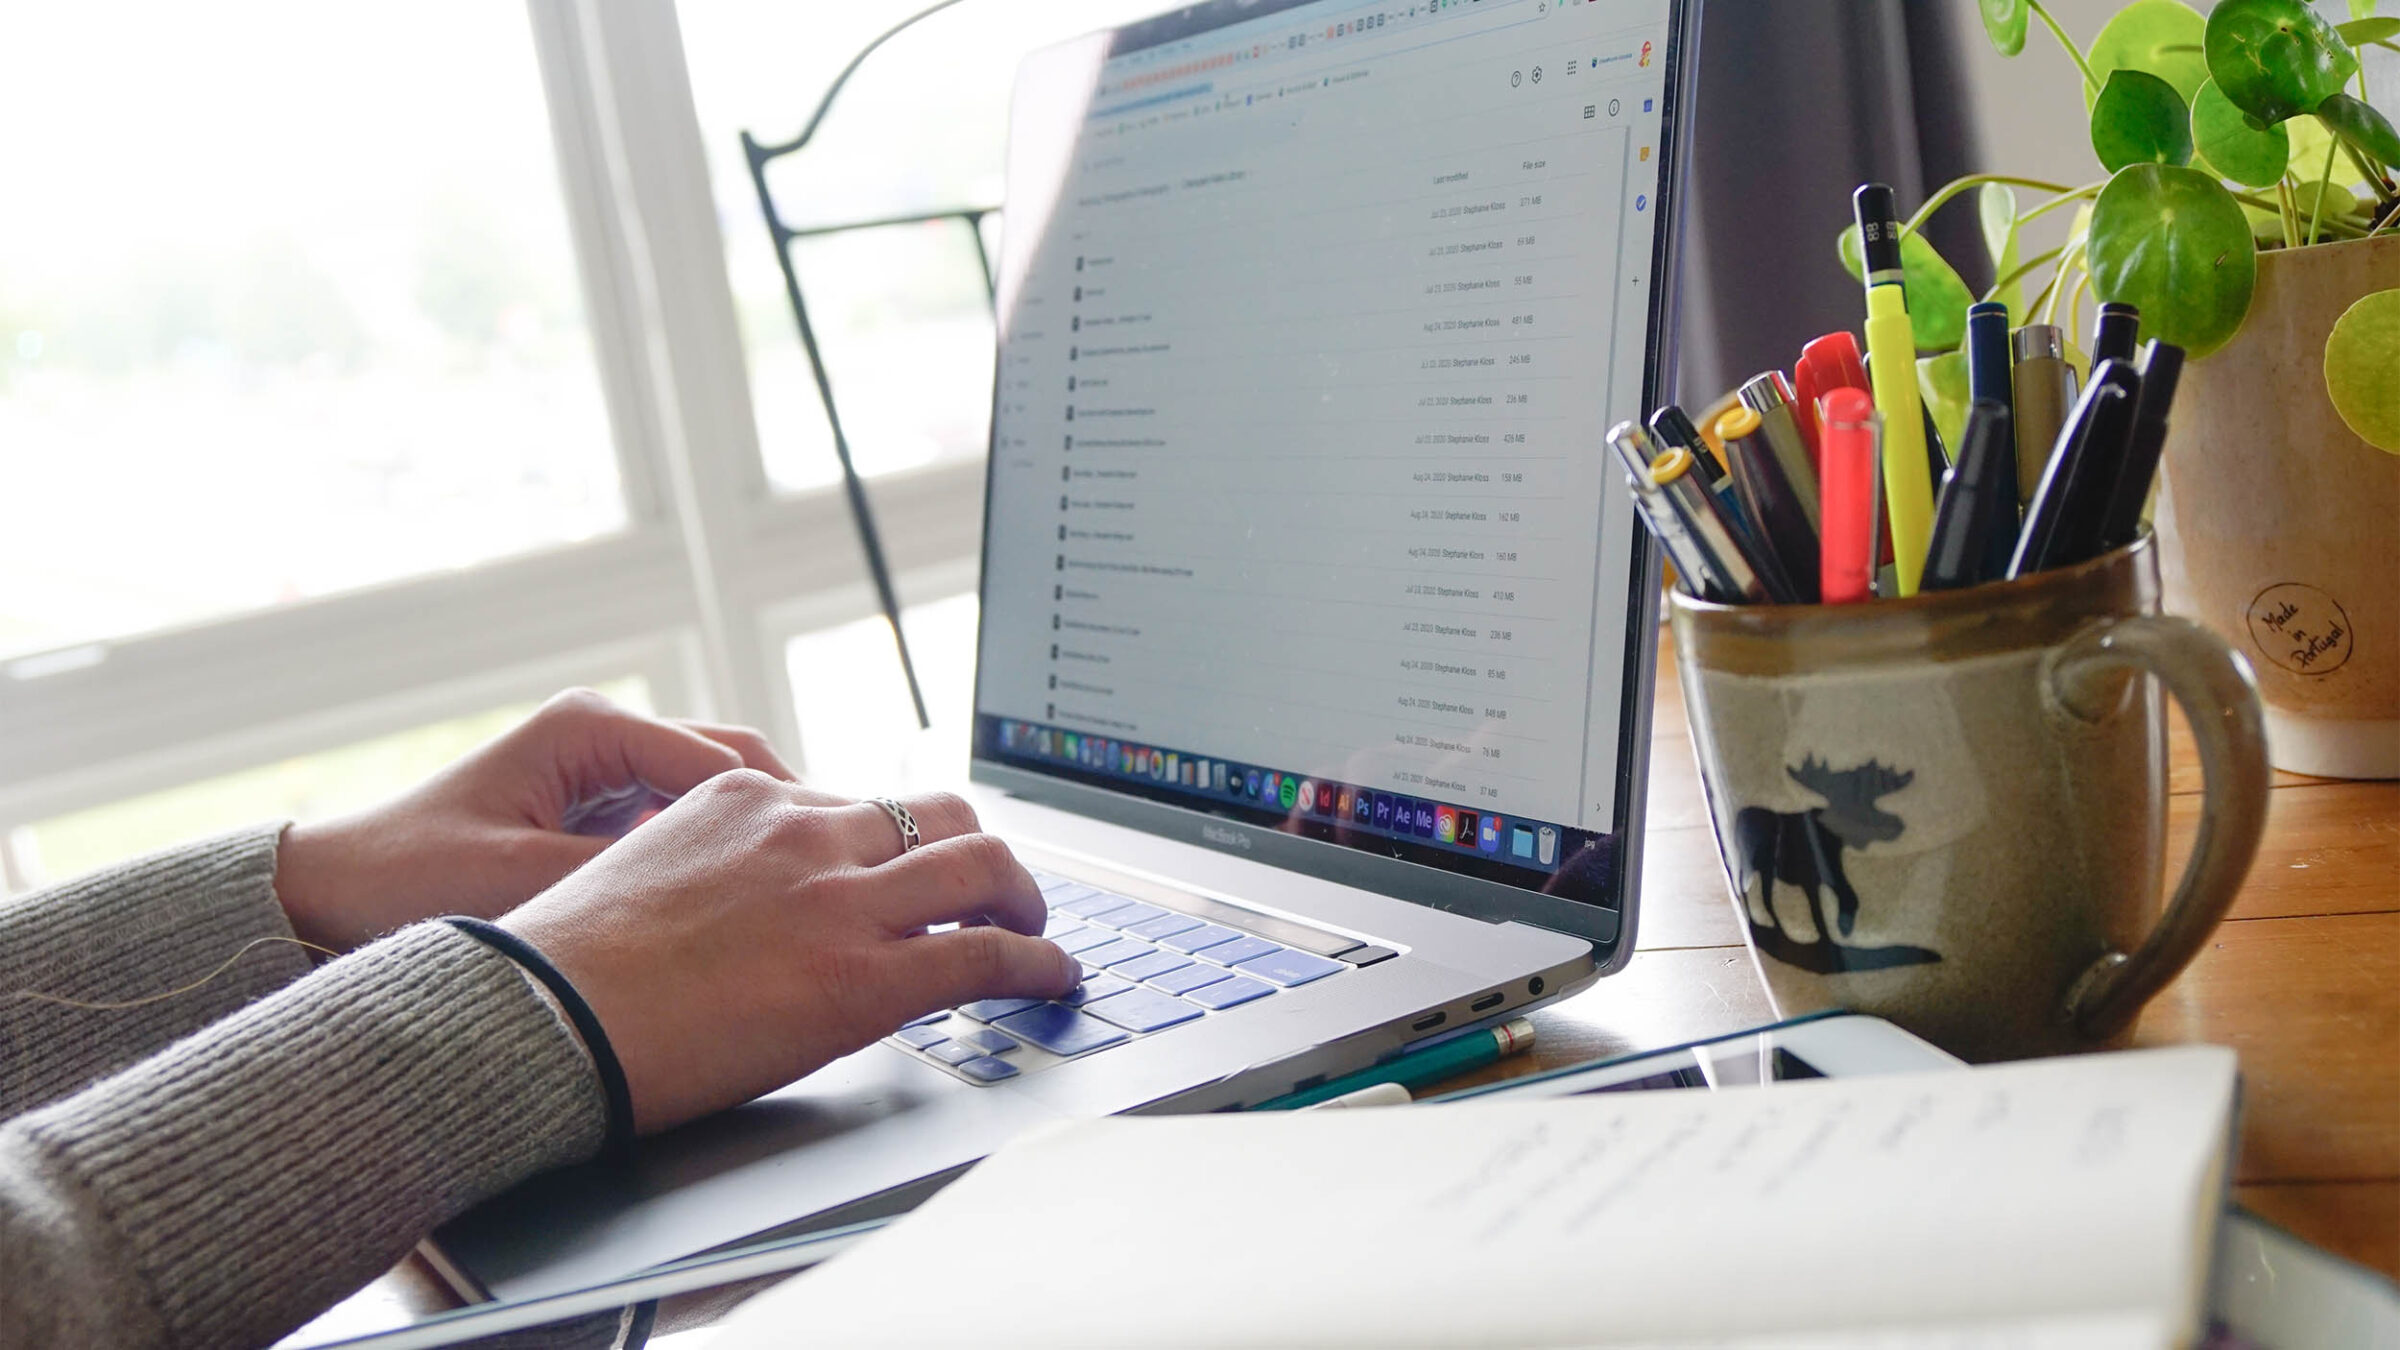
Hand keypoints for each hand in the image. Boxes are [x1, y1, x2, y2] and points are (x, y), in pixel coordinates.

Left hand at [275, 689, 797, 951]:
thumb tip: (718, 888)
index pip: (723, 760)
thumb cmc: (405, 880)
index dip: (788, 809)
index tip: (835, 857)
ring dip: (758, 838)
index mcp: (592, 730)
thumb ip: (623, 876)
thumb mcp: (521, 882)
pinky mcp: (598, 810)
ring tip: (805, 892)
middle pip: (734, 768)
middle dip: (789, 817)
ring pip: (716, 796)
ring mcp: (605, 772)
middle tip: (841, 875)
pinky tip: (747, 904)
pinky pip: (682, 825)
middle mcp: (606, 736)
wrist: (330, 895)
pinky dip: (718, 856)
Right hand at [500, 773, 1080, 1132]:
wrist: (539, 1020)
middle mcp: (804, 830)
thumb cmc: (567, 968)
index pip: (859, 803)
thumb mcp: (645, 870)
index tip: (917, 868)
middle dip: (981, 853)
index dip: (903, 842)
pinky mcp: (866, 974)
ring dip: (1023, 899)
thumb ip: (717, 868)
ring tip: (1035, 929)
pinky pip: (984, 954)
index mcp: (746, 795)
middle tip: (997, 890)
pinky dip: (1037, 962)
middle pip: (939, 814)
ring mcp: (840, 897)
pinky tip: (1052, 978)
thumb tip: (748, 905)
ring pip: (982, 867)